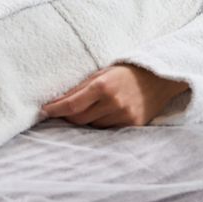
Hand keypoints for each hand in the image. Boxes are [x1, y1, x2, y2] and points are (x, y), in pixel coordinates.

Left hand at [42, 64, 189, 128]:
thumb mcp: (102, 72)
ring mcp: (124, 116)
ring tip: (89, 108)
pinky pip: (107, 129)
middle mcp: (114, 103)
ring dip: (85, 120)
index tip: (43, 111)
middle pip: (79, 119)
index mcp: (103, 86)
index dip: (55, 110)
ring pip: (92, 126)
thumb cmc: (126, 72)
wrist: (159, 78)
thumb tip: (57, 101)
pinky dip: (100, 123)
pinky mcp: (132, 125)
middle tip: (61, 111)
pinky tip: (102, 114)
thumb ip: (80, 87)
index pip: (72, 105)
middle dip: (68, 116)